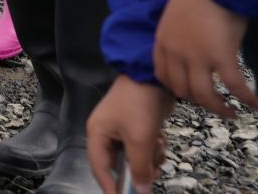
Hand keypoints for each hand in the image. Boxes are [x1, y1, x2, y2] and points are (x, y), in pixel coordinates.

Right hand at [87, 75, 172, 191]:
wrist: (152, 76)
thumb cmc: (138, 104)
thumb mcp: (140, 140)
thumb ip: (139, 168)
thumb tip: (141, 190)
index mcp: (97, 133)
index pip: (99, 168)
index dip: (110, 186)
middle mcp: (106, 133)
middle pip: (119, 164)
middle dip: (137, 170)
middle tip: (151, 173)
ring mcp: (122, 129)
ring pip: (135, 157)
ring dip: (149, 159)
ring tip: (158, 150)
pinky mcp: (137, 126)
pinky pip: (143, 148)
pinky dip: (153, 149)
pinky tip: (160, 140)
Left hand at [153, 0, 257, 117]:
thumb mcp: (178, 16)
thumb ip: (181, 36)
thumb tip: (194, 47)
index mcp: (162, 41)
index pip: (162, 76)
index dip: (176, 88)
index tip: (188, 92)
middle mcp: (175, 53)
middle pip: (183, 89)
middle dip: (198, 101)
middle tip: (213, 105)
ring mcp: (197, 57)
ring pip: (204, 95)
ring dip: (219, 108)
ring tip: (231, 113)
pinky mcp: (221, 57)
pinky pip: (234, 86)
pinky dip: (246, 98)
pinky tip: (256, 104)